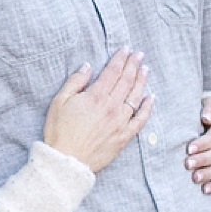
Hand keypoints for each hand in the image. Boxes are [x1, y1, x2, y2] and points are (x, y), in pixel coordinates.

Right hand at [42, 49, 152, 172]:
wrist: (66, 161)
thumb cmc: (59, 132)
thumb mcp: (59, 102)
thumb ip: (75, 82)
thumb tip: (88, 67)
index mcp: (95, 97)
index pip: (113, 72)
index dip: (120, 59)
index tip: (125, 50)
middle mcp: (111, 107)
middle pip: (126, 81)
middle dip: (134, 65)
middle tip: (139, 55)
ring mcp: (120, 122)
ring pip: (136, 97)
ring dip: (142, 81)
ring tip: (145, 70)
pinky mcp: (124, 137)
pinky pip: (140, 120)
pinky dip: (147, 108)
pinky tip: (151, 98)